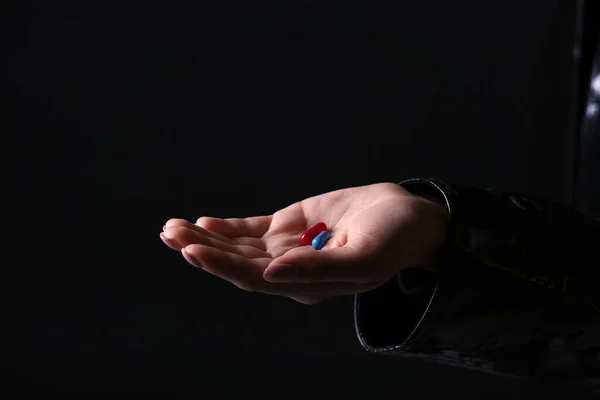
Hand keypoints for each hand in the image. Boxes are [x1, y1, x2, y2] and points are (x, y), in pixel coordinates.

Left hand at [160, 183, 446, 303]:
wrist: (408, 217)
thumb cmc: (393, 238)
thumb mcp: (365, 257)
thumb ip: (319, 269)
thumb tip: (272, 273)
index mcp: (307, 285)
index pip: (254, 278)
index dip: (222, 265)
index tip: (192, 249)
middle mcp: (290, 270)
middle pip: (237, 264)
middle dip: (203, 250)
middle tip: (171, 234)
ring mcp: (287, 248)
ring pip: (239, 246)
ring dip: (206, 237)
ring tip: (173, 227)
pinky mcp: (290, 226)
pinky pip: (252, 229)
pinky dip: (227, 227)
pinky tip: (203, 222)